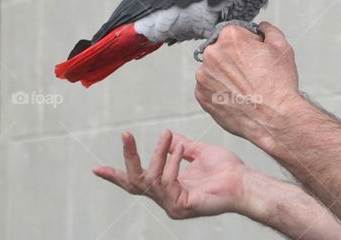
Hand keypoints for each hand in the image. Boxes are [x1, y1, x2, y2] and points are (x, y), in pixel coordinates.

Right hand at [93, 130, 250, 218]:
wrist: (245, 182)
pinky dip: (172, 163)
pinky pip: (166, 182)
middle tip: (126, 134)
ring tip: (169, 137)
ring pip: (150, 179)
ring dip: (158, 154)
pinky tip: (181, 150)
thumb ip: (182, 147)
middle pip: (135, 183)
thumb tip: (169, 135)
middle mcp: (167, 199)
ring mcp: (173, 206)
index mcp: (168, 187)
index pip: (137, 183)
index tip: (96, 169)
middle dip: (128, 158)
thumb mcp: (200, 153)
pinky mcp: (181, 207)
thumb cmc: (227, 170)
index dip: (116, 175)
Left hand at [195, 21, 303, 146]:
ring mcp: (204, 76)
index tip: (255, 57)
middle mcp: (212, 54)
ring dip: (225, 76)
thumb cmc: (279, 86)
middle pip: (221, 51)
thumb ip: (268, 30)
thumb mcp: (282, 47)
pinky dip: (220, 92)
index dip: (247, 44)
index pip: (234, 33)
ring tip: (245, 89)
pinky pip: (209, 89)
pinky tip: (236, 98)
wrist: (275, 119)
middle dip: (234, 59)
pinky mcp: (201, 96)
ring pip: (214, 71)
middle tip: (251, 74)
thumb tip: (261, 27)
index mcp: (230, 37)